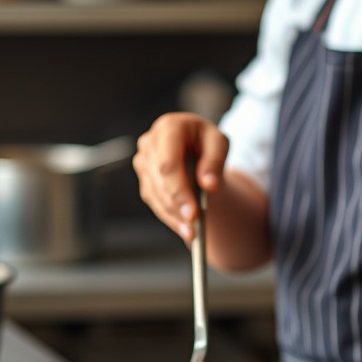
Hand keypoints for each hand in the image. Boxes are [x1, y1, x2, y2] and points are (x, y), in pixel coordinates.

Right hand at [133, 112, 228, 241]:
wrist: (195, 144)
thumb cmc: (206, 141)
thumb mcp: (219, 143)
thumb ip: (215, 161)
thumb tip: (209, 185)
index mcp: (168, 127)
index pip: (169, 164)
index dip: (178, 190)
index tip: (193, 213)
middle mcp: (150, 143)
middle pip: (160, 181)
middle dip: (177, 207)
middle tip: (194, 227)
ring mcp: (143, 161)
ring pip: (155, 194)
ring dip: (173, 216)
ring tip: (192, 233)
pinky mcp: (144, 178)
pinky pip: (155, 201)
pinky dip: (170, 216)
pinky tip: (184, 229)